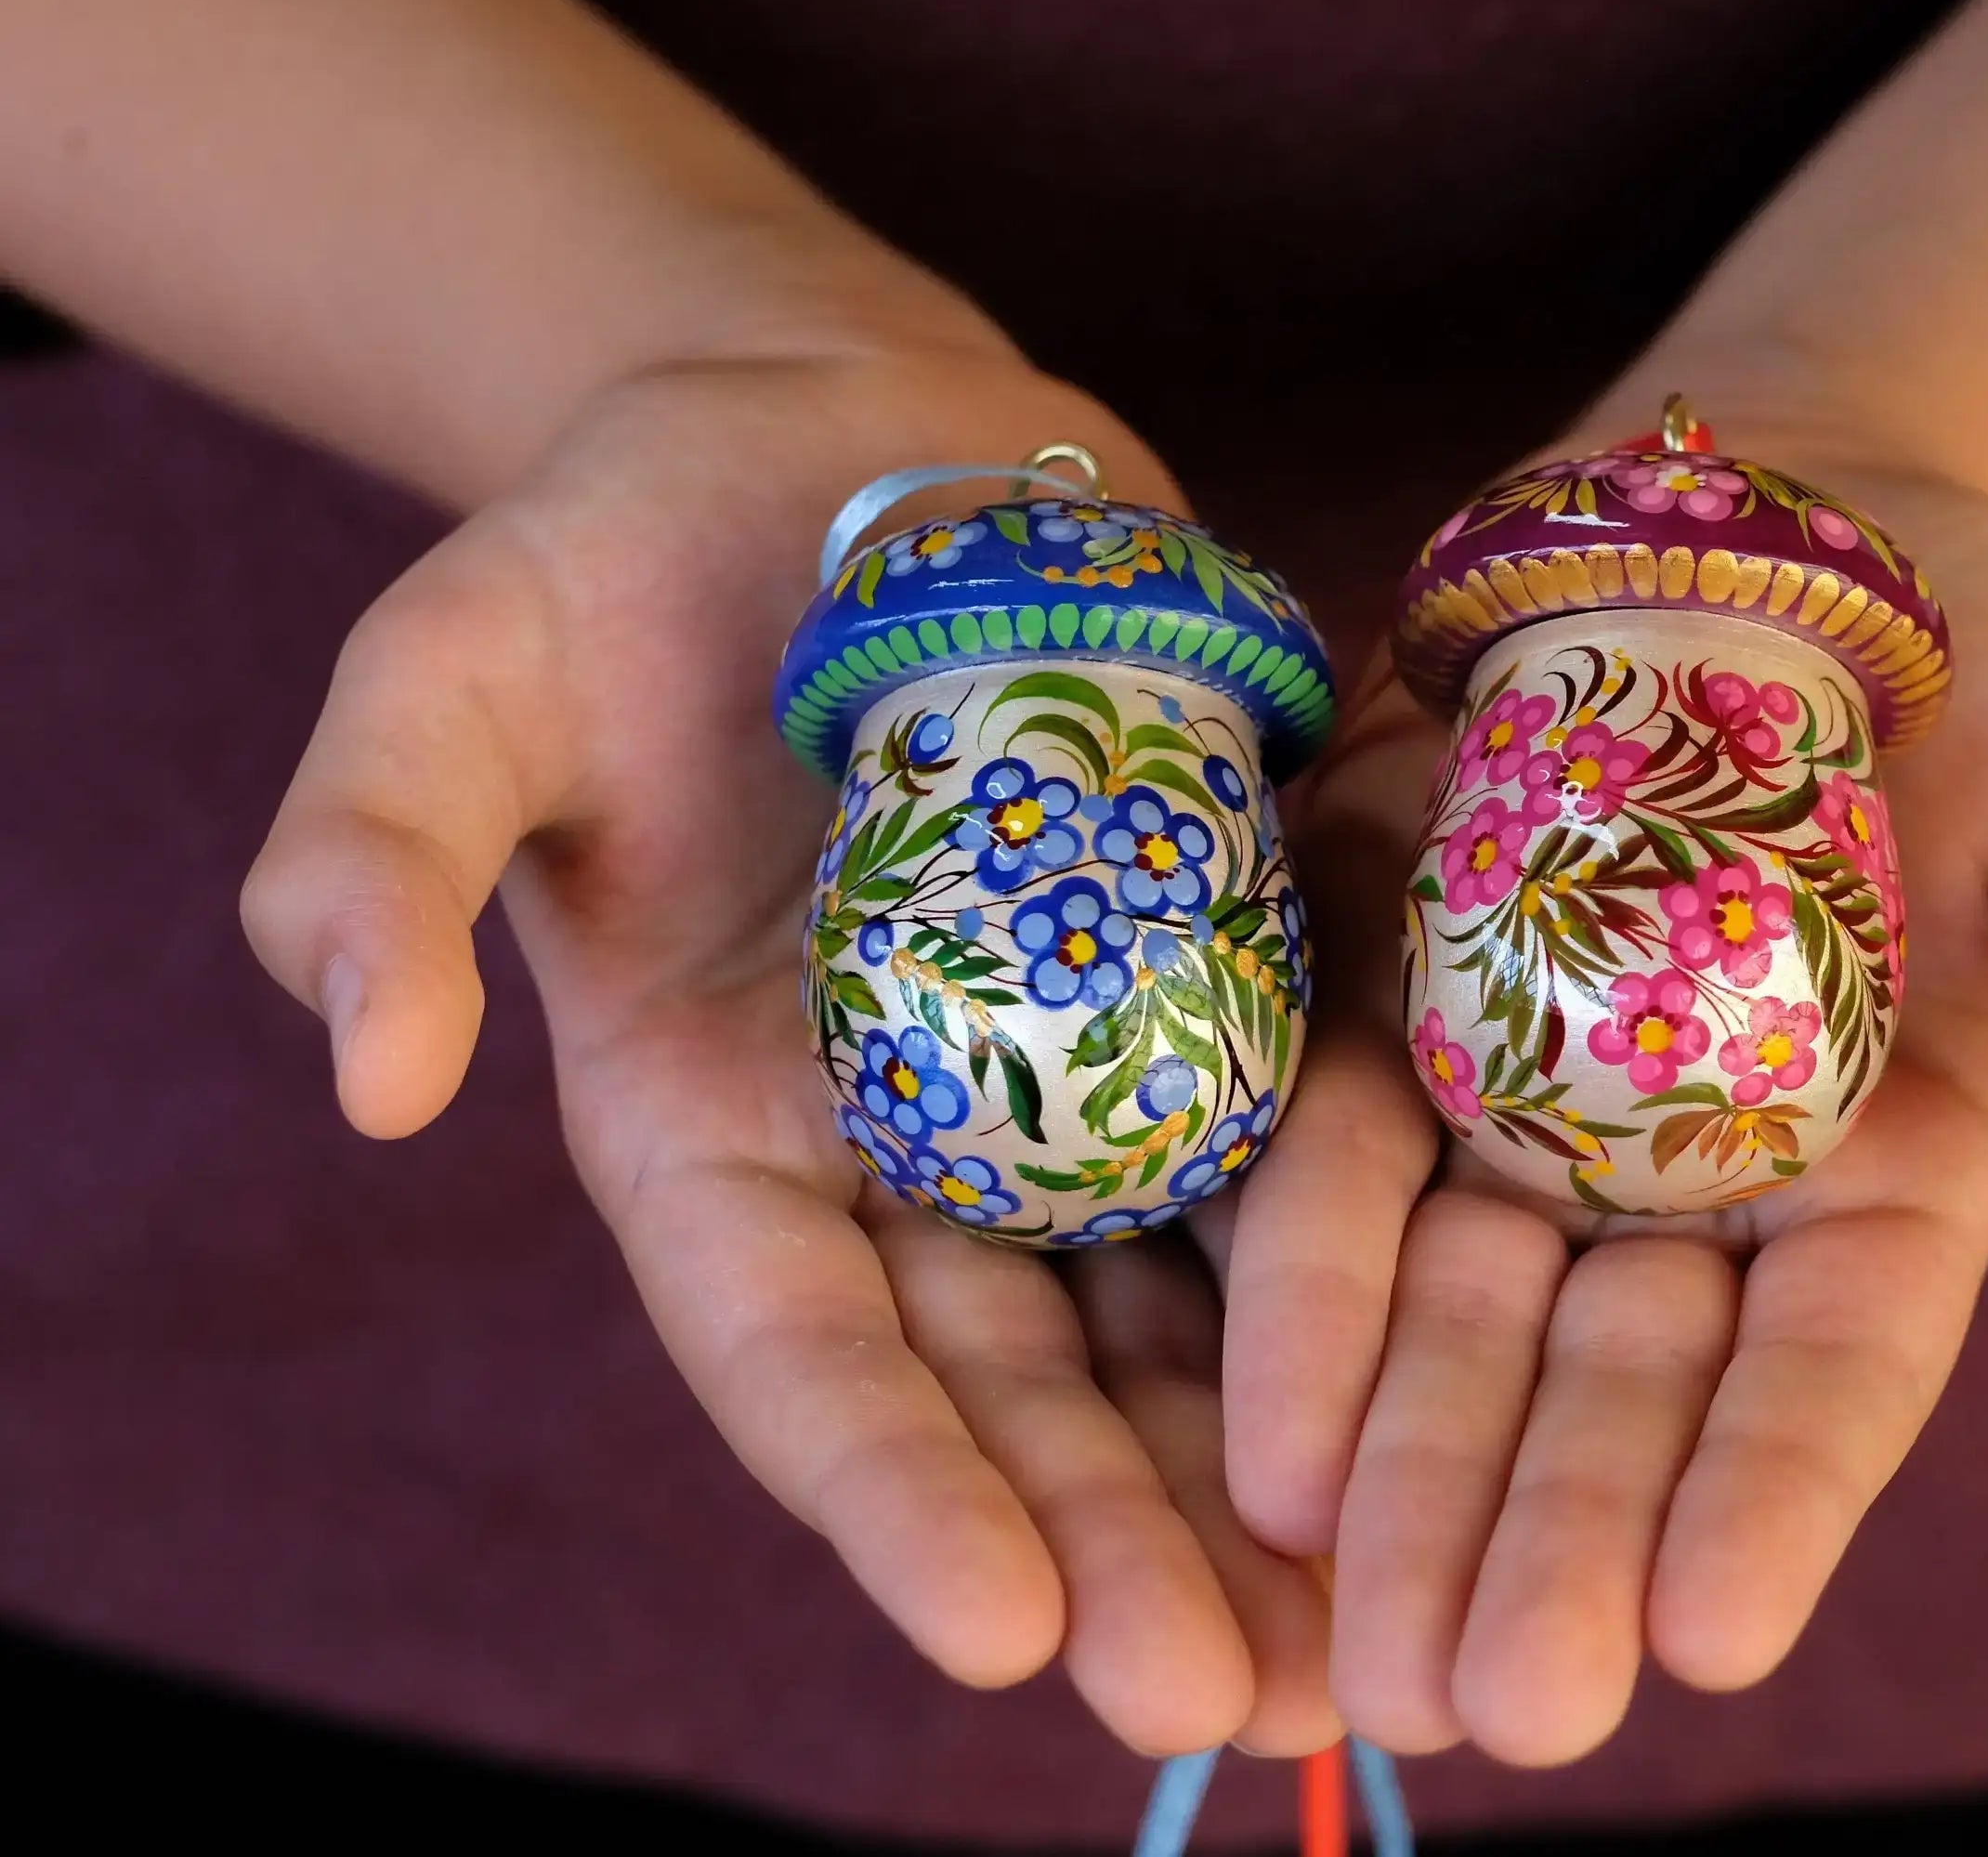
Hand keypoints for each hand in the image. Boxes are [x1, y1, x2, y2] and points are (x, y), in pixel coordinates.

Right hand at [240, 339, 1337, 1756]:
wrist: (834, 433)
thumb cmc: (616, 542)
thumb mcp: (457, 669)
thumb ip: (380, 854)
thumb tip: (367, 1075)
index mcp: (713, 1131)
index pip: (801, 1356)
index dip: (897, 1500)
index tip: (1009, 1639)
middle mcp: (901, 1136)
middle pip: (1017, 1381)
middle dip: (1122, 1542)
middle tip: (1241, 1702)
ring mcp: (1069, 1061)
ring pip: (1179, 1302)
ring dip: (1272, 1467)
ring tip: (1379, 1621)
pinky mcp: (1207, 965)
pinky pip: (1299, 1127)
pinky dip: (1370, 1258)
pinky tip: (1472, 1373)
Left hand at [1221, 468, 1987, 1762]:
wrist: (1777, 516)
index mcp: (1884, 1171)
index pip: (1830, 1367)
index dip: (1772, 1495)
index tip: (1712, 1638)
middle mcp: (1692, 1171)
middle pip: (1616, 1387)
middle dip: (1549, 1542)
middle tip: (1488, 1708)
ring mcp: (1531, 1093)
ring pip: (1458, 1318)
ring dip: (1402, 1479)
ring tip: (1347, 1645)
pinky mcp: (1396, 992)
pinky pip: (1335, 1155)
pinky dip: (1298, 1284)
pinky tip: (1253, 1430)